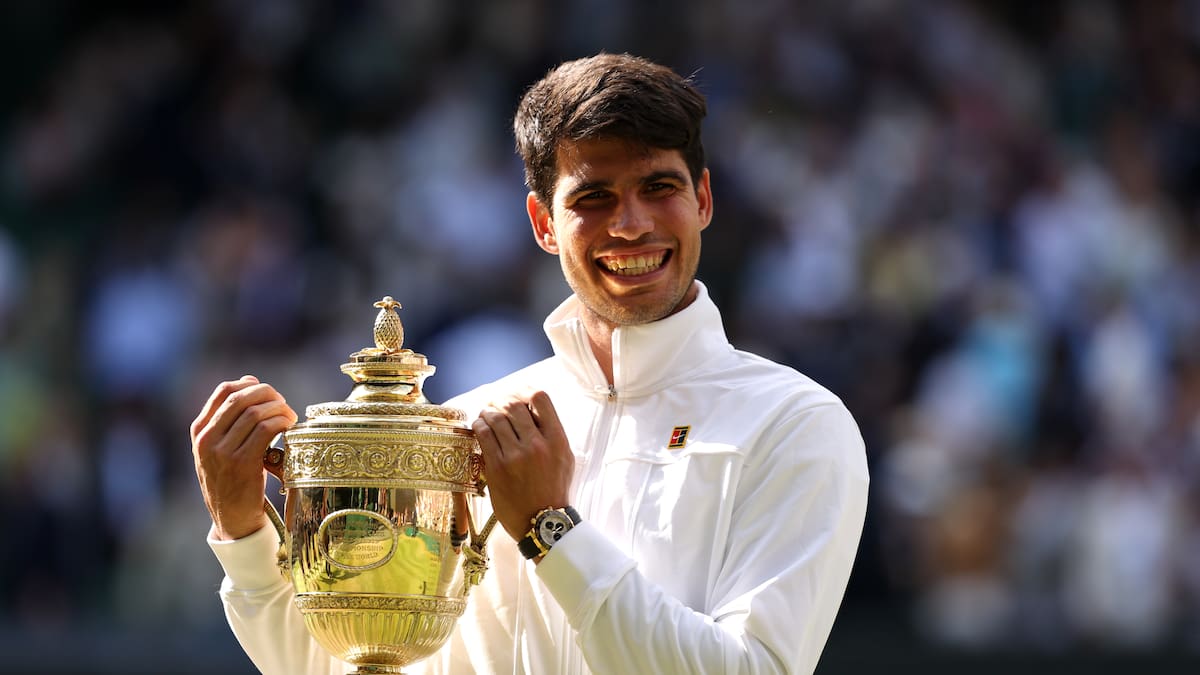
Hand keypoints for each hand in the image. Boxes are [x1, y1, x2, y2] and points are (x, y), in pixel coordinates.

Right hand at [191, 375, 297, 540]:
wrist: (232, 520)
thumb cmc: (232, 480)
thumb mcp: (220, 449)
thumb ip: (229, 419)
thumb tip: (250, 381)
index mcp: (199, 431)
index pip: (223, 391)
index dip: (249, 385)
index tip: (266, 392)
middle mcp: (207, 439)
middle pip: (241, 398)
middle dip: (268, 394)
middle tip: (283, 403)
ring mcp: (223, 452)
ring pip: (256, 412)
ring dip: (279, 409)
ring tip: (289, 418)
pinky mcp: (242, 463)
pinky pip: (266, 430)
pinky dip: (282, 423)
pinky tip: (289, 429)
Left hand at [471, 389, 573, 542]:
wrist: (543, 521)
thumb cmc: (554, 490)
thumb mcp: (565, 458)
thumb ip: (552, 434)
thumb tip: (533, 411)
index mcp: (557, 439)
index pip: (540, 398)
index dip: (526, 392)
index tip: (519, 397)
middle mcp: (537, 444)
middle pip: (515, 404)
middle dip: (502, 400)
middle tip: (497, 404)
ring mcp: (516, 456)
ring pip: (496, 417)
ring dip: (488, 411)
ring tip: (486, 414)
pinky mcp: (497, 467)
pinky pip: (484, 434)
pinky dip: (479, 425)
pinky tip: (480, 427)